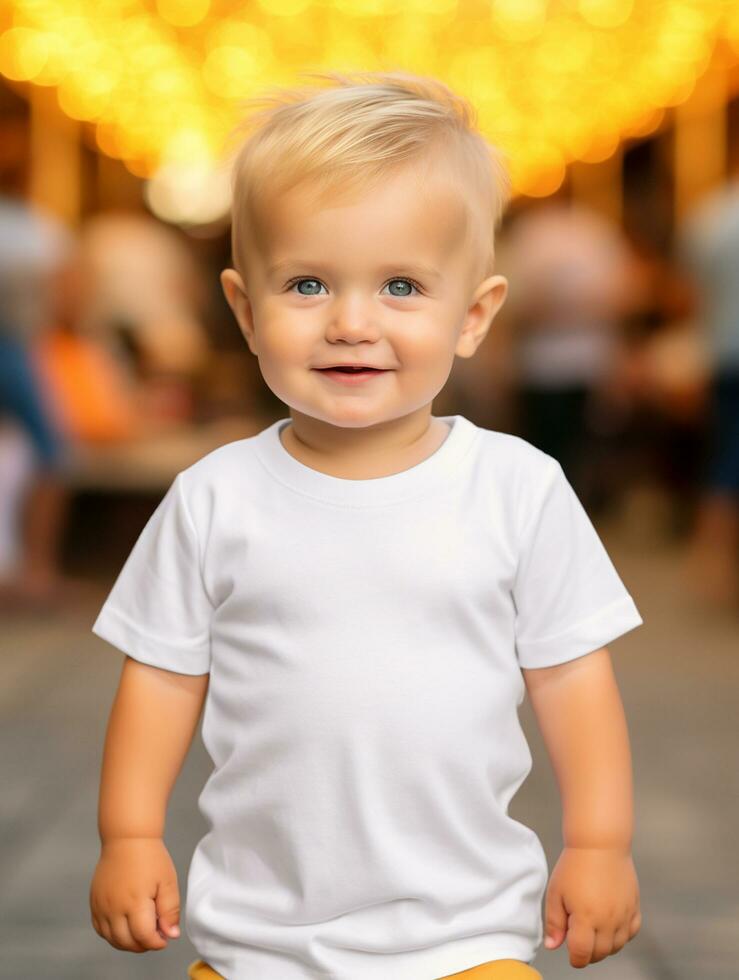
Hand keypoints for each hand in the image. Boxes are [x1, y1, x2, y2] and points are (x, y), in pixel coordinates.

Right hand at [90, 838, 181, 951]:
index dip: (157, 942)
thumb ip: (170, 911)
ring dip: (128, 942)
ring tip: (142, 930)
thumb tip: (170, 935)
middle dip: (144, 945)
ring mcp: (101, 905)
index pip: (143, 937)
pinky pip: (100, 929)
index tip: (165, 937)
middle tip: (155, 934)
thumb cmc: (150, 857)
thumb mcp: (168, 882)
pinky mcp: (94, 902)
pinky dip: (113, 934)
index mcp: (135, 902)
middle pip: (126, 942)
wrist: (127, 838)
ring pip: (112, 939)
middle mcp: (114, 907)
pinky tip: (126, 926)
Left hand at [543, 846, 641, 967]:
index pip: (582, 954)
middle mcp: (608, 920)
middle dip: (588, 953)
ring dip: (604, 946)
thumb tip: (553, 945)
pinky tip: (610, 925)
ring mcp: (624, 915)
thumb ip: (554, 923)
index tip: (570, 952)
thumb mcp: (556, 892)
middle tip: (578, 938)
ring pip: (617, 946)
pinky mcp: (634, 907)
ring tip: (593, 930)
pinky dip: (622, 935)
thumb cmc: (575, 864)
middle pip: (600, 953)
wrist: (600, 844)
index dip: (574, 958)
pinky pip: (632, 932)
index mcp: (586, 918)